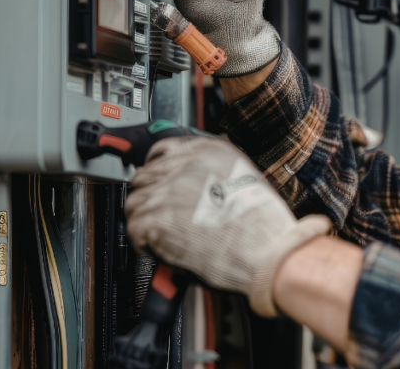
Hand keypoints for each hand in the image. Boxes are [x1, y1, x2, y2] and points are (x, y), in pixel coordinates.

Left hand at [126, 136, 330, 316]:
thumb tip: (198, 182)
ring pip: (134, 203)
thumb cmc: (263, 224)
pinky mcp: (153, 219)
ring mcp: (164, 190)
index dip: (159, 172)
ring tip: (167, 236)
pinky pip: (133, 230)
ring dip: (146, 221)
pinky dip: (145, 244)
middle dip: (150, 197)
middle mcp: (182, 165)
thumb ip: (215, 172)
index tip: (160, 184)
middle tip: (164, 217)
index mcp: (206, 150)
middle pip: (143, 176)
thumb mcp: (245, 178)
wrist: (265, 250)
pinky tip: (164, 249)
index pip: (162, 150)